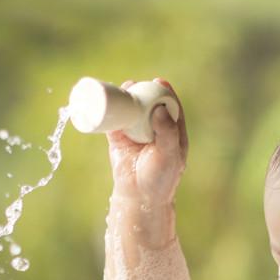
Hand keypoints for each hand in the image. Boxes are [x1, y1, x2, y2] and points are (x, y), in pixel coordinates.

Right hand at [107, 78, 187, 206]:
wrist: (139, 197)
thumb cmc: (160, 179)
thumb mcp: (170, 155)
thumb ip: (168, 132)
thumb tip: (160, 108)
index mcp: (171, 131)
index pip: (170, 106)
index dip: (165, 92)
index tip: (159, 82)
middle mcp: (153, 128)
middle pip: (148, 103)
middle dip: (143, 90)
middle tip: (138, 84)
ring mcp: (135, 132)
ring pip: (130, 109)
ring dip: (127, 96)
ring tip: (125, 88)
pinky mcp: (118, 138)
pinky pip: (113, 120)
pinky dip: (110, 109)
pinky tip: (108, 98)